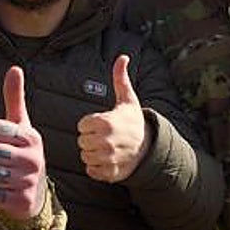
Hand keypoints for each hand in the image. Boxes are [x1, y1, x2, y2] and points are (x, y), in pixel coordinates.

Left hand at [0, 66, 46, 219]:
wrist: (34, 193)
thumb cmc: (21, 152)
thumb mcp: (19, 125)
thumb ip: (15, 98)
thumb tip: (14, 68)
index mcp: (31, 136)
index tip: (0, 142)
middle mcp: (34, 158)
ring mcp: (29, 181)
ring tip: (1, 176)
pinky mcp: (22, 202)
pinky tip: (4, 191)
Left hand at [77, 55, 149, 182]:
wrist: (148, 146)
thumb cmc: (133, 121)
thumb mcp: (127, 99)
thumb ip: (120, 78)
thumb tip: (123, 57)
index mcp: (106, 123)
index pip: (82, 125)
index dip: (90, 124)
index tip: (102, 124)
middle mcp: (105, 142)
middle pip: (81, 142)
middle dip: (90, 139)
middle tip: (104, 136)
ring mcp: (108, 159)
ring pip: (85, 157)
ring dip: (93, 153)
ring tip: (106, 148)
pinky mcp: (109, 173)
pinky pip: (91, 171)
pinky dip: (96, 168)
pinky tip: (107, 160)